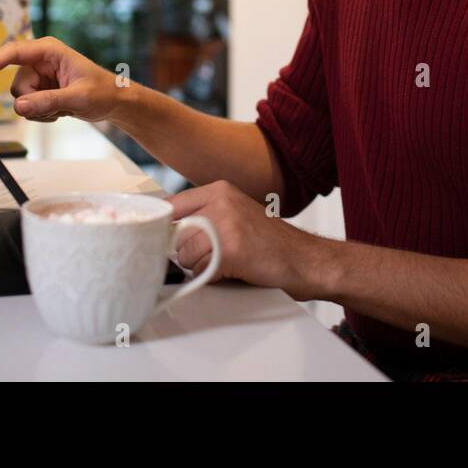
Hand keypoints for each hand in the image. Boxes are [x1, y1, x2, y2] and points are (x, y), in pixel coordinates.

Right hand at [0, 37, 122, 122]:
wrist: (114, 101)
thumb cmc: (102, 91)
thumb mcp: (77, 97)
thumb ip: (48, 101)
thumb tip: (19, 106)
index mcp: (49, 50)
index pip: (13, 52)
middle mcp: (40, 60)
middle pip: (17, 86)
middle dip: (33, 102)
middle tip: (58, 108)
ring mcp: (39, 76)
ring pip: (21, 99)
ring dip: (39, 111)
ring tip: (62, 109)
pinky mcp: (40, 89)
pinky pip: (27, 107)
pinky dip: (41, 114)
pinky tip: (59, 112)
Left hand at [168, 180, 332, 301]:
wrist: (309, 260)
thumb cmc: (273, 244)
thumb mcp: (236, 215)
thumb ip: (204, 216)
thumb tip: (163, 232)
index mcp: (219, 189)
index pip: (169, 206)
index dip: (161, 229)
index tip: (158, 240)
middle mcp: (220, 200)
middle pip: (174, 234)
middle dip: (188, 252)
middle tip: (213, 256)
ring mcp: (225, 223)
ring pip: (184, 255)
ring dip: (201, 267)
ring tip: (228, 263)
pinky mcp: (230, 248)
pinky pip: (200, 270)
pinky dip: (212, 277)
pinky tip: (234, 270)